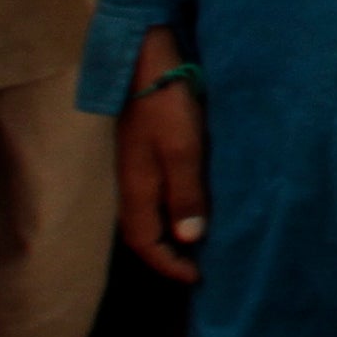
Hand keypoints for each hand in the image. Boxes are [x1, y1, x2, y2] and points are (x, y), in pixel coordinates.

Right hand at [115, 30, 208, 280]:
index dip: (168, 264)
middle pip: (146, 230)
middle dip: (169, 252)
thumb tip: (189, 238)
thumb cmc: (166, 104)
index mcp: (136, 189)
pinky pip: (160, 188)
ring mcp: (138, 164)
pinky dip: (176, 203)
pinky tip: (197, 198)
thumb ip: (185, 193)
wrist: (148, 59)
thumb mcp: (183, 150)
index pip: (145, 242)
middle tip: (200, 263)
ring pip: (153, 209)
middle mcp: (133, 182)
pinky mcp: (149, 146)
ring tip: (203, 238)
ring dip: (174, 227)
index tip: (196, 277)